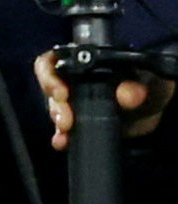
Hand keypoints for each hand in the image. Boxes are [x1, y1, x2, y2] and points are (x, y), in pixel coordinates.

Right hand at [34, 50, 173, 151]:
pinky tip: (63, 142)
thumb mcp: (149, 82)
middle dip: (56, 106)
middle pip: (51, 87)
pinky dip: (62, 137)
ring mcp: (74, 102)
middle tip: (65, 120)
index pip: (53, 61)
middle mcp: (74, 79)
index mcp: (86, 61)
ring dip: (59, 121)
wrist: (153, 111)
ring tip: (65, 133)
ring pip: (55, 109)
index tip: (61, 93)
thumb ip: (138, 86)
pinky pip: (62, 129)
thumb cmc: (150, 87)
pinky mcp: (78, 122)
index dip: (50, 76)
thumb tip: (126, 95)